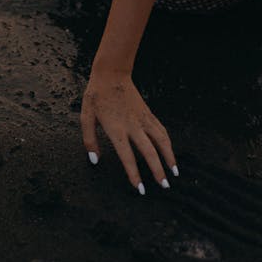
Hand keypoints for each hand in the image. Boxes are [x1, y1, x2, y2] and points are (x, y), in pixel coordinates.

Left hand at [80, 67, 177, 193]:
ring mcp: (143, 119)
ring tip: (175, 172)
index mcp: (115, 129)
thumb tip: (94, 160)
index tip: (141, 188)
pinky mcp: (148, 113)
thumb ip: (89, 140)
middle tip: (164, 186)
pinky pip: (161, 130)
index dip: (134, 173)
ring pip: (161, 140)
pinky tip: (170, 152)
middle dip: (157, 170)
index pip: (127, 156)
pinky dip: (168, 143)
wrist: (111, 73)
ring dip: (169, 157)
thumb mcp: (86, 117)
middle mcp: (132, 125)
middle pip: (149, 151)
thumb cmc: (96, 95)